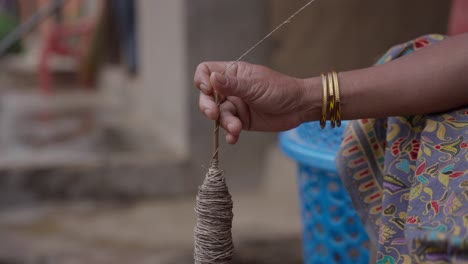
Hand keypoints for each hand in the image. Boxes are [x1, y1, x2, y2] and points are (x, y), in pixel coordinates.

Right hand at [194, 61, 320, 143]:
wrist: (298, 108)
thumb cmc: (280, 89)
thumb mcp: (255, 86)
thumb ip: (232, 85)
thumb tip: (211, 78)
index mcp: (233, 73)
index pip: (206, 71)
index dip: (203, 80)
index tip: (208, 89)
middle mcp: (230, 89)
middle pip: (206, 96)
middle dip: (207, 106)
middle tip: (214, 114)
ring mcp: (235, 105)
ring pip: (218, 114)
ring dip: (225, 122)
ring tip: (236, 128)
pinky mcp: (241, 121)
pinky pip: (228, 128)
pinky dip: (229, 134)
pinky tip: (233, 138)